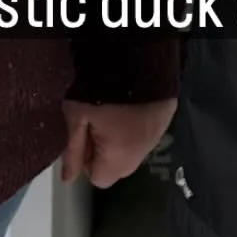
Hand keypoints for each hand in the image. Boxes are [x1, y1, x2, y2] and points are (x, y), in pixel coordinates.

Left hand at [60, 97, 176, 187]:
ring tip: (113, 108)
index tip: (83, 136)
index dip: (87, 160)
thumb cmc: (99, 90)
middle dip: (105, 150)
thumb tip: (68, 178)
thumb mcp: (77, 115)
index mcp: (119, 159)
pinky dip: (138, 122)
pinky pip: (148, 130)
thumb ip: (72, 149)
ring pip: (135, 148)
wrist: (137, 57)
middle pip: (118, 166)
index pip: (99, 178)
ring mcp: (158, 135)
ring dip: (123, 136)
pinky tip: (131, 101)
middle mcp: (142, 154)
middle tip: (95, 120)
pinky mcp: (168, 116)